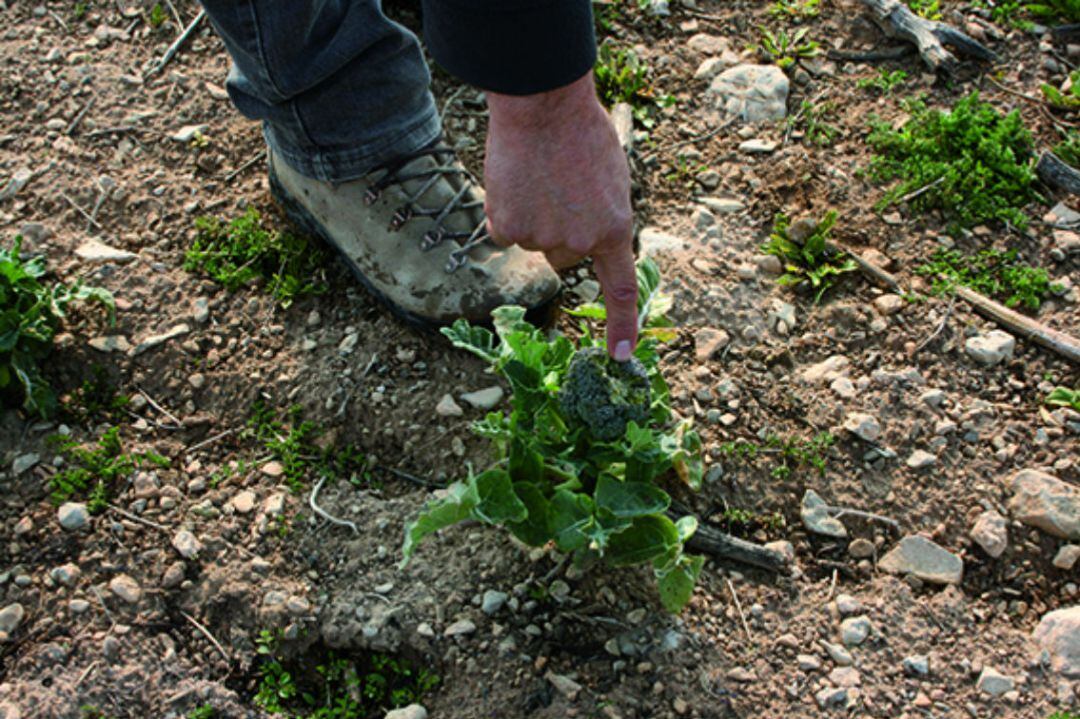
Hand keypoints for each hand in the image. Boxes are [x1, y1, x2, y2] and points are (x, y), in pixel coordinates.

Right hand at [484, 72, 637, 360]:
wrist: (543, 105)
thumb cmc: (581, 132)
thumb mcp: (611, 178)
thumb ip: (602, 217)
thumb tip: (581, 240)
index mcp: (615, 230)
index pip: (620, 290)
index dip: (622, 326)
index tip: (621, 357)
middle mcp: (580, 244)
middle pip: (564, 255)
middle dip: (560, 228)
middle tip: (559, 186)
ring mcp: (543, 240)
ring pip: (533, 240)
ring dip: (532, 215)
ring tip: (537, 175)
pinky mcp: (509, 230)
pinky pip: (505, 231)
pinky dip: (507, 210)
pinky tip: (515, 181)